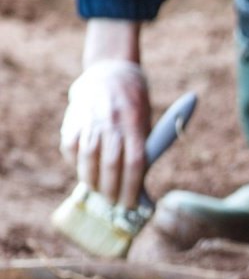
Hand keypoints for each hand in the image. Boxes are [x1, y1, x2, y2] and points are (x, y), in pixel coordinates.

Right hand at [60, 19, 149, 209]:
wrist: (111, 74)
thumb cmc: (135, 109)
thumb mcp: (146, 126)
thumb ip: (143, 153)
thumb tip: (139, 191)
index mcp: (136, 125)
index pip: (135, 163)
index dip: (132, 188)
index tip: (130, 204)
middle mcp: (112, 122)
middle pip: (111, 164)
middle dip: (112, 189)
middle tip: (113, 203)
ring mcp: (91, 120)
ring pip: (88, 158)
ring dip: (92, 180)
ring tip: (99, 191)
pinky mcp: (73, 119)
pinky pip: (71, 148)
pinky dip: (76, 164)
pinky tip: (84, 172)